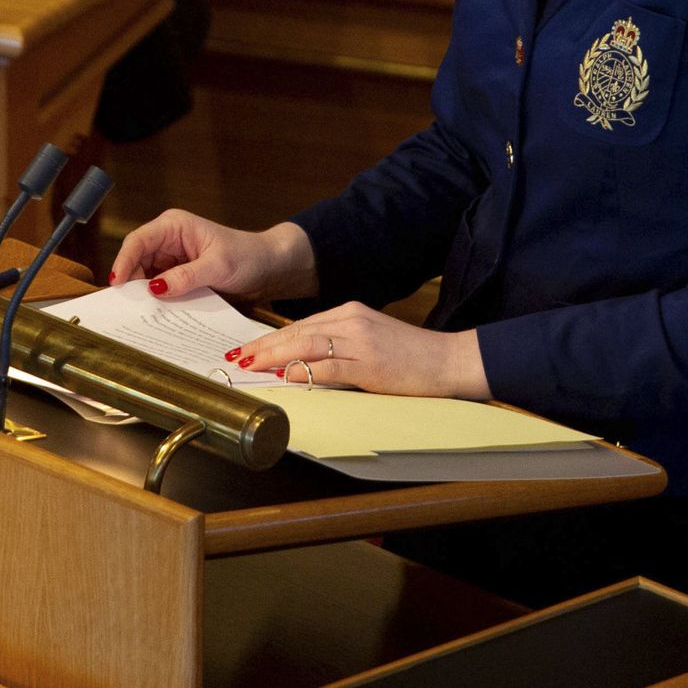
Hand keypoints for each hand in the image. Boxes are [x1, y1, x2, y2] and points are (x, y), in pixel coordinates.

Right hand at [108, 212, 317, 300]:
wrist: (267, 267)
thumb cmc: (247, 256)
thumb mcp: (218, 267)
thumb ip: (186, 277)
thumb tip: (154, 288)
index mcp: (174, 226)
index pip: (138, 241)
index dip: (124, 262)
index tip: (116, 285)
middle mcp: (168, 239)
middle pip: (136, 260)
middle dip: (131, 283)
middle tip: (127, 309)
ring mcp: (171, 257)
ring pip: (144, 276)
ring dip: (143, 294)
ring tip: (141, 314)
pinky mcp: (176, 274)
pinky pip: (158, 287)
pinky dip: (156, 300)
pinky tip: (156, 314)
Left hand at [231, 301, 490, 398]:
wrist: (448, 359)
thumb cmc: (411, 355)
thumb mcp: (371, 339)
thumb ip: (339, 345)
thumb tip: (303, 361)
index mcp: (351, 312)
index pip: (302, 324)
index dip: (273, 337)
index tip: (251, 348)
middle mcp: (352, 320)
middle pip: (297, 330)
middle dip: (265, 345)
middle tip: (240, 357)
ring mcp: (361, 340)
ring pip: (307, 344)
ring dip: (275, 356)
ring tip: (253, 365)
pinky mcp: (370, 363)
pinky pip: (330, 366)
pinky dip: (305, 371)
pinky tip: (287, 375)